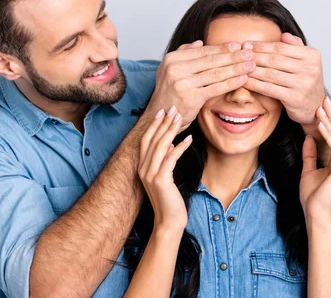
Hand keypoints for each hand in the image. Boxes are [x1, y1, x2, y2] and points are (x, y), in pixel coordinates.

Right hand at [138, 106, 192, 231]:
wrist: (169, 221)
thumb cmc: (170, 200)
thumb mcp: (165, 177)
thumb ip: (165, 160)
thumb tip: (170, 143)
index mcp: (142, 167)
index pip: (146, 141)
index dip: (154, 125)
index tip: (162, 112)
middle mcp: (143, 169)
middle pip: (153, 140)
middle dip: (163, 123)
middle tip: (173, 109)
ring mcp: (150, 175)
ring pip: (161, 146)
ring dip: (171, 130)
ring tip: (180, 118)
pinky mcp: (161, 180)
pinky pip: (171, 158)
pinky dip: (180, 146)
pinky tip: (188, 138)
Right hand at [146, 40, 254, 128]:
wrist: (161, 116)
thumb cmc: (169, 92)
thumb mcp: (170, 69)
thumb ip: (184, 53)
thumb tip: (199, 42)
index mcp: (172, 59)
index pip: (202, 51)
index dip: (222, 48)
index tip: (238, 45)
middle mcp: (176, 69)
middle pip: (211, 60)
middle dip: (233, 56)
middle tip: (249, 53)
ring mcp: (182, 83)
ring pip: (215, 73)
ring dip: (236, 68)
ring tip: (250, 65)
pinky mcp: (191, 98)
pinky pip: (215, 88)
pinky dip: (231, 83)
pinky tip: (243, 79)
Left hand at [243, 33, 324, 126]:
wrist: (315, 106)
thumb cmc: (306, 80)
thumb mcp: (306, 61)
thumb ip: (295, 46)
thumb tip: (283, 35)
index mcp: (312, 55)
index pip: (281, 47)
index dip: (262, 46)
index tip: (248, 44)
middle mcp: (310, 69)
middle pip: (274, 60)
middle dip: (254, 56)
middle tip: (240, 55)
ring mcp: (302, 84)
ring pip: (270, 74)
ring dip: (252, 70)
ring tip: (239, 67)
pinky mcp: (294, 99)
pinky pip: (269, 89)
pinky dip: (254, 84)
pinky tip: (244, 81)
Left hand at [299, 97, 330, 224]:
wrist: (315, 213)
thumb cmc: (312, 196)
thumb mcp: (308, 170)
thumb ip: (310, 154)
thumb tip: (309, 138)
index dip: (329, 120)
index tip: (323, 106)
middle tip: (325, 100)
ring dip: (329, 122)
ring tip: (321, 109)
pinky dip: (328, 135)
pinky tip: (321, 125)